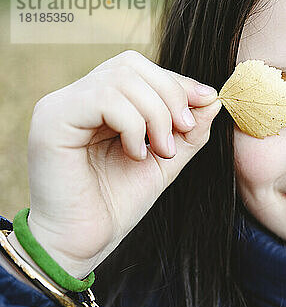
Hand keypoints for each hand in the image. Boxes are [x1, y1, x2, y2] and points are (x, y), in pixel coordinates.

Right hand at [26, 50, 221, 277]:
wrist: (85, 242)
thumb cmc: (119, 203)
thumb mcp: (165, 160)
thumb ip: (188, 130)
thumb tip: (213, 98)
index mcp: (101, 101)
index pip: (141, 69)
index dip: (177, 82)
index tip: (206, 103)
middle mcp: (78, 96)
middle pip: (132, 64)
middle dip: (170, 95)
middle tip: (182, 133)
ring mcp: (62, 105)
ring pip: (122, 79)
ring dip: (156, 115)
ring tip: (161, 151)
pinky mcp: (52, 120)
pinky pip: (105, 99)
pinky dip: (133, 125)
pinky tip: (135, 154)